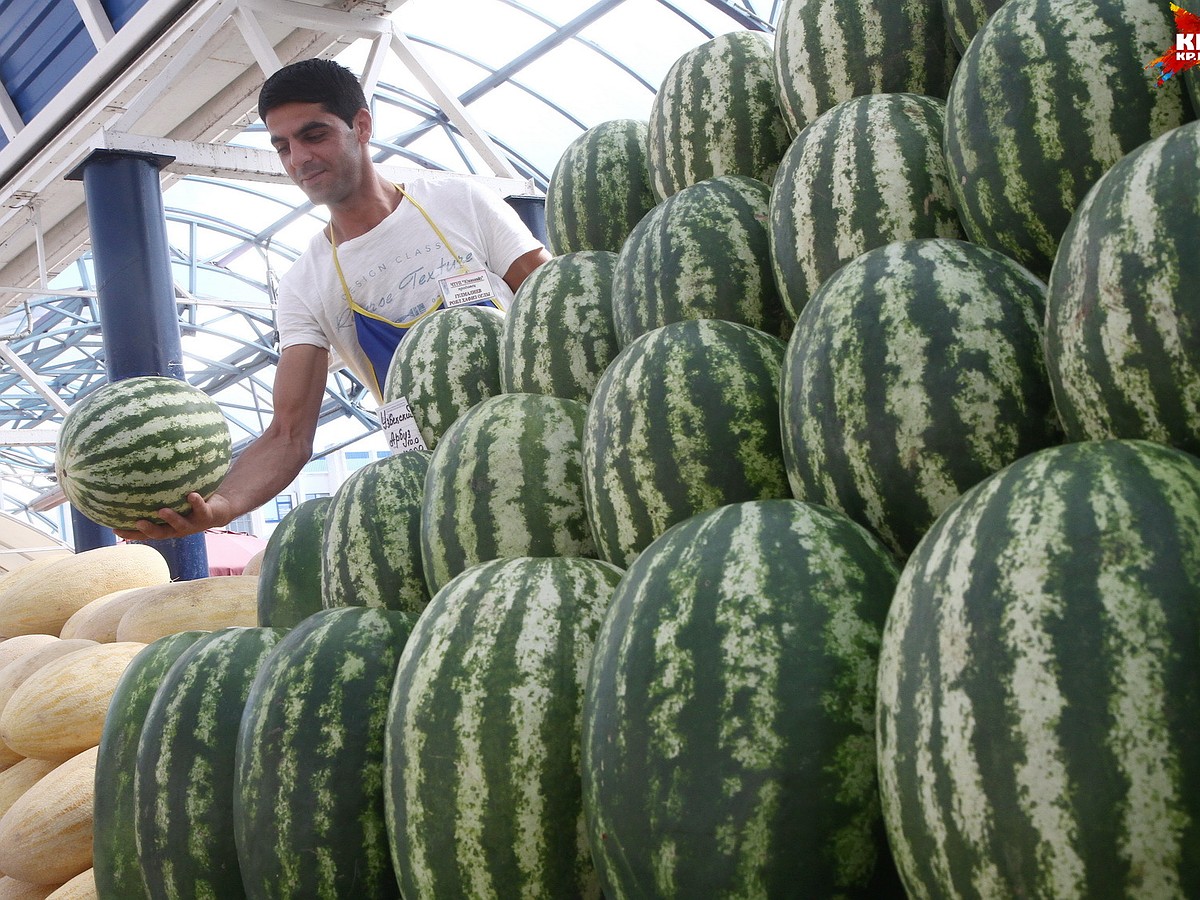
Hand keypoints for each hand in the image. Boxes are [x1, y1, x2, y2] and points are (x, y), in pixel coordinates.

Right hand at [113, 492, 228, 541]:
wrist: (220, 509)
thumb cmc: (189, 504)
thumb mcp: (171, 499)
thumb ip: (156, 495)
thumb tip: (132, 477)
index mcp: (166, 527)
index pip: (145, 533)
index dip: (130, 533)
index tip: (114, 528)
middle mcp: (178, 529)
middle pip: (161, 534)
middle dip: (149, 530)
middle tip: (137, 522)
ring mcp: (193, 524)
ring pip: (181, 525)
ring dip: (172, 519)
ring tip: (162, 510)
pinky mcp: (207, 517)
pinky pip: (201, 509)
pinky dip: (196, 502)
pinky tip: (191, 494)